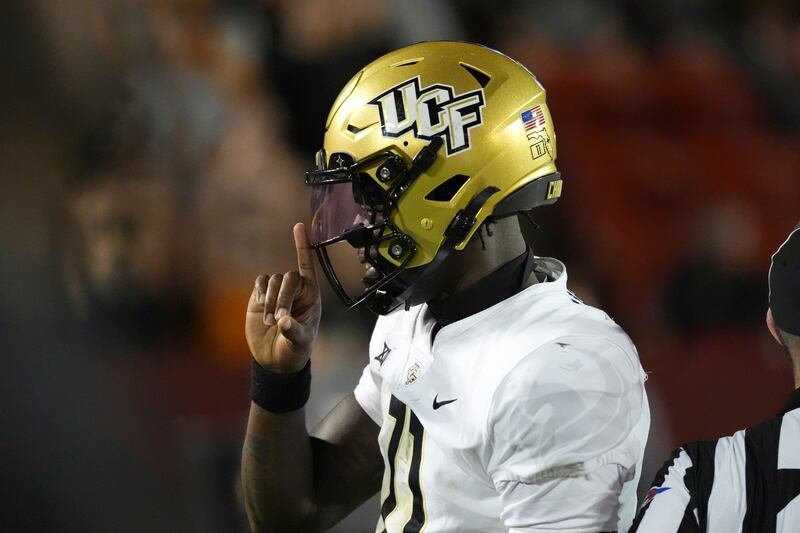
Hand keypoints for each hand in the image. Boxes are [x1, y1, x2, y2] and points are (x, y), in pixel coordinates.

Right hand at [246, 223, 321, 372]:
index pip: (308, 266)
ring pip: (273, 281)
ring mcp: (277, 292)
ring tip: (270, 322)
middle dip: (283, 297)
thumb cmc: (295, 350)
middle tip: (279, 320)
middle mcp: (295, 290)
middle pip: (288, 277)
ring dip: (270, 301)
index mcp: (311, 296)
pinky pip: (260, 284)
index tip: (298, 226)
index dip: (303, 246)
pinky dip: (260, 294)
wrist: (275, 359)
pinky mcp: (260, 297)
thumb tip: (283, 321)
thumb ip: (294, 331)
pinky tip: (261, 308)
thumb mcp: (300, 343)